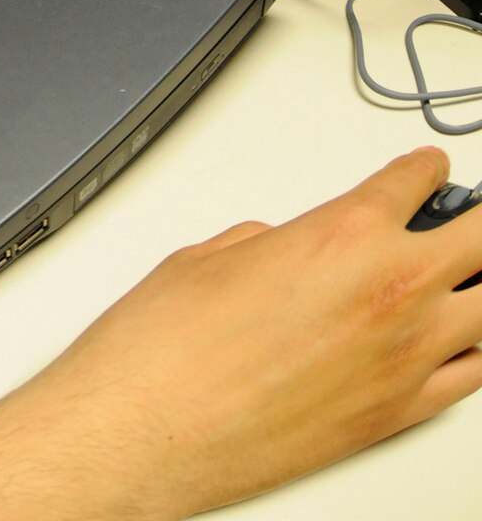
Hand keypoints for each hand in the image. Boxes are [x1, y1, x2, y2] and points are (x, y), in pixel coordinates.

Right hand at [0, 145, 481, 519]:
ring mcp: (402, 360)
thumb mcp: (214, 255)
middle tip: (465, 212)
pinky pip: (470, 379)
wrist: (148, 428)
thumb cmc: (167, 346)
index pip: (412, 183)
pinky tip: (464, 343)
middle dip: (473, 218)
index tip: (428, 169)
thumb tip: (288, 248)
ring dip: (478, 285)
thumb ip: (271, 240)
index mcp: (342, 233)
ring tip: (468, 274)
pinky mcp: (396, 417)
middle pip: (477, 238)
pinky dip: (472, 353)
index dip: (425, 169)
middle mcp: (388, 293)